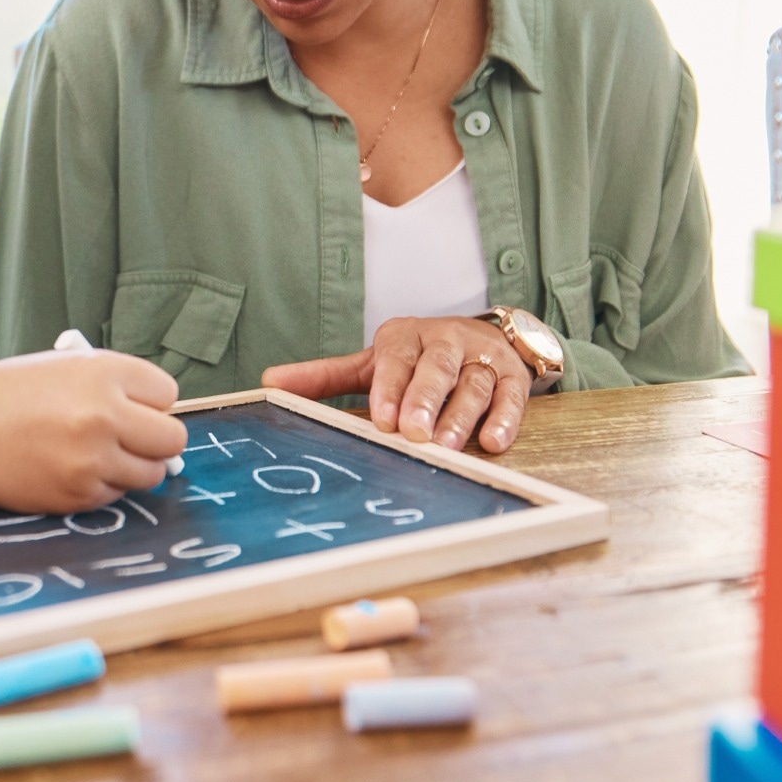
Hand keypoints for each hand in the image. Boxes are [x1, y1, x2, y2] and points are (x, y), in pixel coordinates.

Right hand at [0, 349, 187, 513]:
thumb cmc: (7, 395)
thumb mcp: (63, 367)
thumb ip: (112, 385)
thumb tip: (158, 416)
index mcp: (102, 372)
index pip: (167, 392)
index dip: (150, 401)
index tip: (132, 406)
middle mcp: (105, 414)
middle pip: (172, 438)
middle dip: (156, 439)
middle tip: (131, 438)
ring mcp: (94, 458)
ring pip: (151, 472)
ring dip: (133, 466)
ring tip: (98, 453)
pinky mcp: (79, 493)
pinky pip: (117, 494)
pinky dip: (102, 485)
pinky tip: (70, 468)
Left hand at [261, 316, 531, 452]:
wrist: (480, 335)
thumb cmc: (415, 358)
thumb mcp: (371, 363)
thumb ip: (325, 377)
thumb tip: (268, 383)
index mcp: (405, 336)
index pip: (396, 358)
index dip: (390, 387)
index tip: (383, 419)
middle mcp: (445, 341)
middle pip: (437, 367)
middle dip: (425, 399)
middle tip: (414, 433)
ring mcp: (481, 356)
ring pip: (473, 383)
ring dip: (461, 415)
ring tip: (447, 446)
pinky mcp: (513, 374)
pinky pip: (512, 395)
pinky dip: (505, 417)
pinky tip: (493, 441)